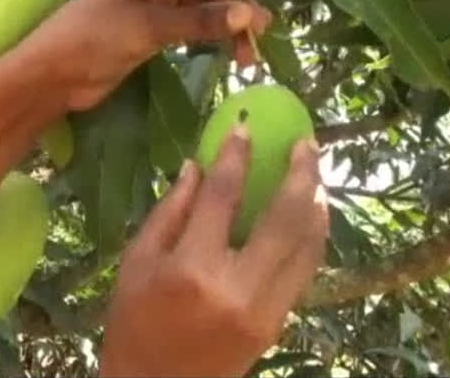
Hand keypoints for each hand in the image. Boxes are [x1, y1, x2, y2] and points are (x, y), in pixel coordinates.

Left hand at [24, 0, 271, 110]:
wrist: (52, 75)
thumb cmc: (96, 40)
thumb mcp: (151, 27)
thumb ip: (200, 21)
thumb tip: (250, 13)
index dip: (238, 2)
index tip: (262, 32)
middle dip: (231, 21)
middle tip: (251, 56)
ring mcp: (148, 12)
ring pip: (196, 17)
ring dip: (218, 35)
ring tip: (241, 62)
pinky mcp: (143, 37)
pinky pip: (182, 34)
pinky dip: (200, 44)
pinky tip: (216, 57)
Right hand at [98, 127, 328, 377]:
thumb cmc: (133, 322)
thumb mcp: (137, 262)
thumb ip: (170, 211)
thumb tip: (197, 165)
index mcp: (192, 269)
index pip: (222, 196)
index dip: (236, 155)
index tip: (245, 126)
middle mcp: (237, 287)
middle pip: (284, 217)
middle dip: (301, 173)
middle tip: (307, 142)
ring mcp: (265, 308)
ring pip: (307, 244)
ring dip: (316, 202)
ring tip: (316, 170)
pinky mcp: (278, 323)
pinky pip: (304, 269)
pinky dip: (313, 235)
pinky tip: (310, 212)